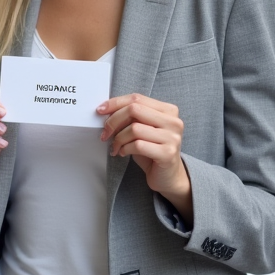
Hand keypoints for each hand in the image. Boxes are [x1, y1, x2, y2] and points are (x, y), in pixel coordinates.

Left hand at [98, 93, 191, 220]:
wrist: (168, 177)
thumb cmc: (153, 151)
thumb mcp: (143, 129)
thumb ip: (132, 117)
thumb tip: (107, 110)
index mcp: (168, 110)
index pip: (137, 98)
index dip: (116, 103)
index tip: (101, 110)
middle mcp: (173, 122)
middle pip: (135, 109)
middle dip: (114, 121)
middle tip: (105, 133)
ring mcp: (172, 137)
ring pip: (134, 128)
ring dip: (118, 139)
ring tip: (116, 146)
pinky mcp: (168, 153)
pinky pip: (138, 145)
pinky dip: (125, 149)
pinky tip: (124, 153)